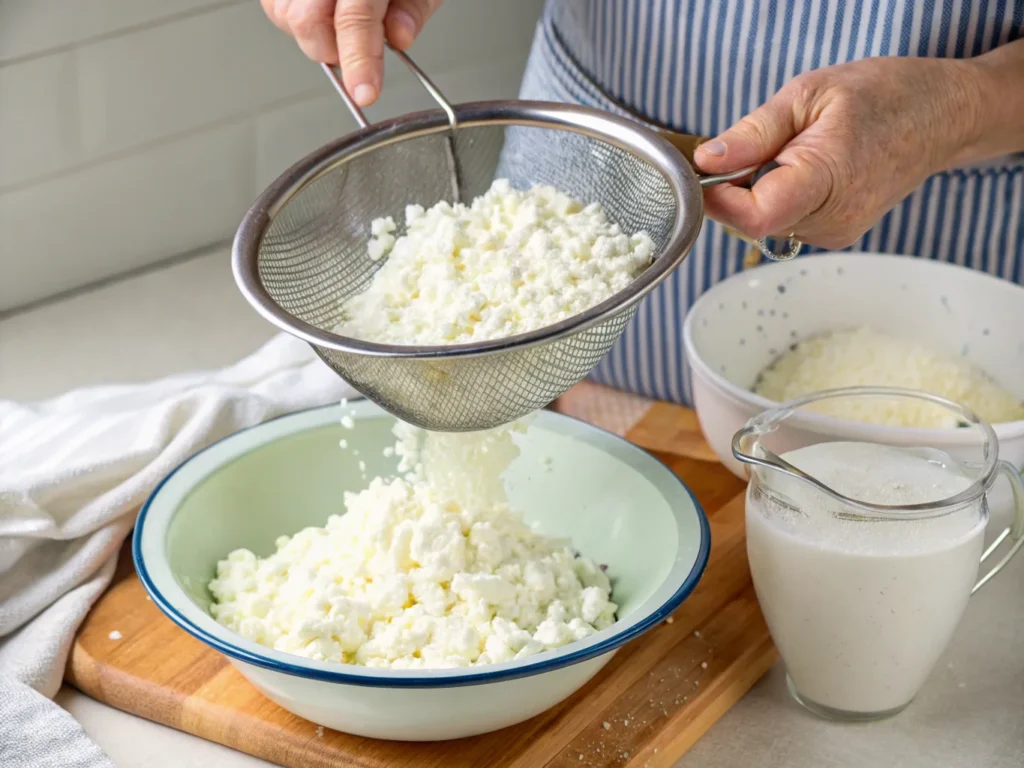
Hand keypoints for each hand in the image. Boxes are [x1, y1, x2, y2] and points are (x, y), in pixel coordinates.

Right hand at [261, 0, 443, 106]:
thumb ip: (415, 6)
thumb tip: (400, 38)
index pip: (354, 17)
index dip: (360, 61)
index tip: (365, 93)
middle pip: (305, 21)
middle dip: (332, 50)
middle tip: (360, 51)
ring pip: (282, 14)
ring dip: (312, 33)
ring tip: (340, 18)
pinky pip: (274, 2)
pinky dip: (295, 15)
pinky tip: (321, 9)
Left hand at [692, 57, 983, 248]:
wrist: (941, 115)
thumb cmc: (882, 96)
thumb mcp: (808, 95)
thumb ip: (753, 134)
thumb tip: (707, 161)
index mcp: (826, 179)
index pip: (754, 217)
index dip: (719, 199)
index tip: (707, 171)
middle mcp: (832, 220)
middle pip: (751, 223)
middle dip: (733, 190)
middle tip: (750, 149)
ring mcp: (836, 234)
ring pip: (764, 226)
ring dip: (756, 194)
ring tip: (786, 154)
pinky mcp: (835, 236)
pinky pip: (784, 224)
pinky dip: (776, 199)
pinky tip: (798, 171)